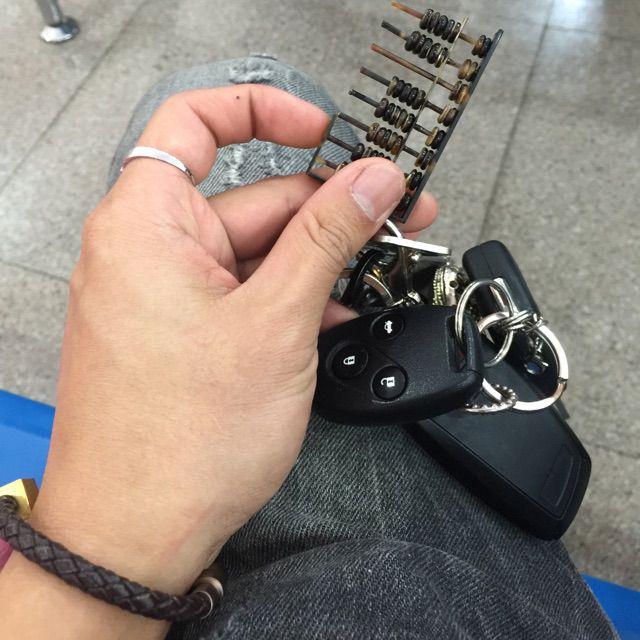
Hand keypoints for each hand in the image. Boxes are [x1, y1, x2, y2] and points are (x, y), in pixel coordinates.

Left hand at [7, 85, 435, 629]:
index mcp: (146, 225)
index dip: (266, 110)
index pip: (197, 123)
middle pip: (248, 198)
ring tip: (377, 264)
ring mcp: (164, 294)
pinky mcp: (181, 330)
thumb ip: (326, 238)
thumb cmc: (180, 442)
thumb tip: (371, 182)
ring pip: (253, 251)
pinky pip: (241, 292)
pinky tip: (334, 310)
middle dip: (326, 205)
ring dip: (315, 259)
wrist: (139, 533)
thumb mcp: (275, 322)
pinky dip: (287, 296)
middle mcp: (145, 251)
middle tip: (392, 210)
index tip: (323, 129)